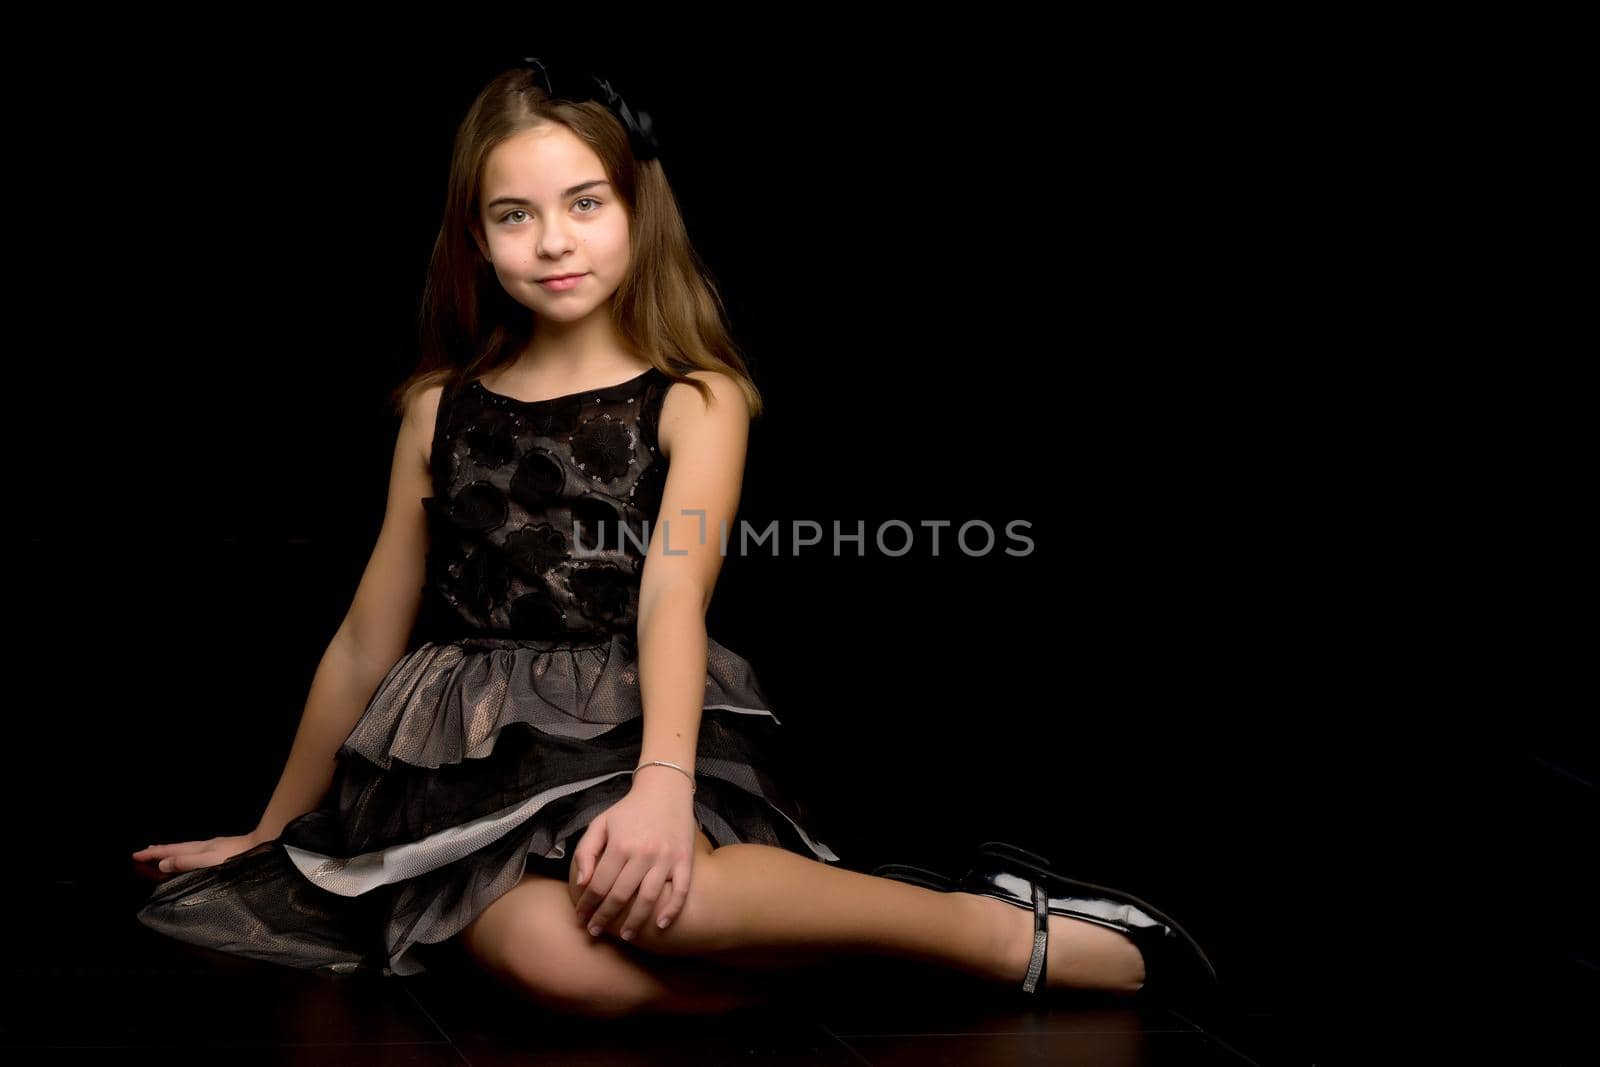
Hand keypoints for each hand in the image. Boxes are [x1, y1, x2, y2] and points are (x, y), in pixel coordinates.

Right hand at [131, 831, 261, 873]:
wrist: (265, 846)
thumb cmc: (238, 857)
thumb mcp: (209, 861)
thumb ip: (187, 863)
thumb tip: (162, 864)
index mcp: (199, 849)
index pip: (171, 852)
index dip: (153, 855)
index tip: (135, 855)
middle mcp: (205, 846)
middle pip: (177, 848)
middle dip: (159, 851)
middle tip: (144, 853)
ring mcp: (215, 848)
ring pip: (187, 850)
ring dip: (172, 853)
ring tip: (162, 854)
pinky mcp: (224, 851)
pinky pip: (197, 853)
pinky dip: (186, 855)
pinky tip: (192, 858)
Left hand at [571, 770, 696, 941]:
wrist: (665, 789)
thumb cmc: (629, 809)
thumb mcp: (601, 823)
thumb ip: (586, 851)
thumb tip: (582, 882)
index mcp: (620, 845)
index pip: (599, 885)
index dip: (588, 904)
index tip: (581, 917)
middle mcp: (643, 854)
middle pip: (620, 896)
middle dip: (605, 917)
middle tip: (596, 931)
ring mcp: (666, 858)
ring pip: (648, 899)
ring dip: (635, 921)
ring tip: (625, 935)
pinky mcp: (684, 860)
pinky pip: (680, 890)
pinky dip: (672, 909)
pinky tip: (661, 924)